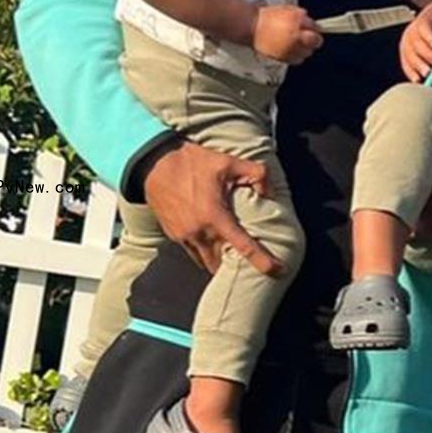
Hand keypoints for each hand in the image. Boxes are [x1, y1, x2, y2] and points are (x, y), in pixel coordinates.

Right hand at [141, 142, 281, 278]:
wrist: (153, 164)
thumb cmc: (190, 162)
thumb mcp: (227, 162)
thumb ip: (255, 174)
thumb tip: (269, 191)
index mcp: (214, 217)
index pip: (244, 247)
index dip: (263, 261)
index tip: (278, 270)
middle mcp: (199, 232)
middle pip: (223, 264)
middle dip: (237, 269)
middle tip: (252, 267)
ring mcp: (184, 236)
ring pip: (206, 262)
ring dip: (220, 264)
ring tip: (233, 261)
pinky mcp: (174, 235)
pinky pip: (193, 253)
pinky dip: (205, 254)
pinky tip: (213, 246)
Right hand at [253, 4, 321, 64]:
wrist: (251, 26)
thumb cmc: (267, 16)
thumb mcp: (287, 9)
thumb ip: (301, 16)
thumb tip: (311, 23)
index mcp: (297, 21)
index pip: (315, 28)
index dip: (315, 29)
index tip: (314, 30)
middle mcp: (295, 35)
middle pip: (315, 42)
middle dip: (314, 39)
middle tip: (309, 37)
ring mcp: (290, 48)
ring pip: (307, 52)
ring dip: (305, 48)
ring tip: (297, 43)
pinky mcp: (284, 57)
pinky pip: (297, 60)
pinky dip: (297, 55)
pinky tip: (291, 49)